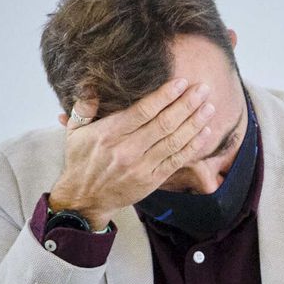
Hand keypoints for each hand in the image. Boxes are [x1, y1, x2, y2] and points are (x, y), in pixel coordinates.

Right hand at [49, 78, 216, 228]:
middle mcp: (127, 150)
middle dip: (186, 104)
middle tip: (203, 89)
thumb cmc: (81, 162)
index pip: (143, 111)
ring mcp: (141, 167)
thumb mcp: (75, 132)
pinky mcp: (151, 180)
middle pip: (164, 123)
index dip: (165, 96)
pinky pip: (176, 161)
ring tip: (209, 107)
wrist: (84, 200)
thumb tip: (90, 84)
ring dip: (194, 123)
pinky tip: (205, 132)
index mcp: (109, 134)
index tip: (181, 82)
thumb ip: (83, 107)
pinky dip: (193, 146)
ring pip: (174, 142)